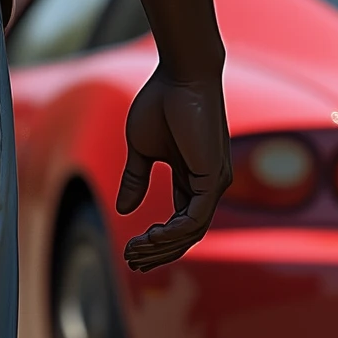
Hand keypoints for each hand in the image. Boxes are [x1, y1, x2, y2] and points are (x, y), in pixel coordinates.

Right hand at [114, 60, 229, 268]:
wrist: (180, 75)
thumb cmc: (162, 102)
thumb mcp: (141, 148)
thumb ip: (136, 179)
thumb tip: (123, 210)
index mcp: (192, 178)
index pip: (179, 222)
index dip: (155, 241)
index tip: (130, 251)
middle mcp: (208, 184)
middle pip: (187, 234)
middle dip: (158, 252)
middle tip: (130, 262)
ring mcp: (214, 183)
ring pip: (192, 231)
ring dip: (162, 246)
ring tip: (134, 250)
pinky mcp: (213, 178)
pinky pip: (196, 218)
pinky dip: (173, 231)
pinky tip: (151, 235)